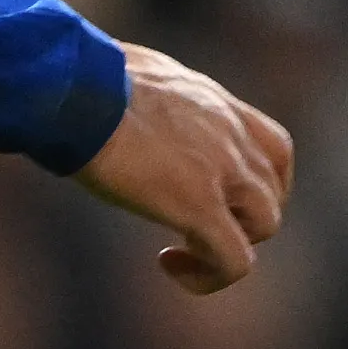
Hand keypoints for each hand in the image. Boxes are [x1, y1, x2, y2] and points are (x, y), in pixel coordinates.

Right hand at [73, 42, 295, 293]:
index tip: (209, 194)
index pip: (272, 146)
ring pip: (264, 225)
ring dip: (225, 247)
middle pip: (273, 191)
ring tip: (176, 255)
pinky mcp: (200, 206)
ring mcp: (223, 171)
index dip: (253, 182)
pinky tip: (169, 266)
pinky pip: (234, 260)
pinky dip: (210, 275)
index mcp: (214, 103)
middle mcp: (232, 134)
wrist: (74, 90)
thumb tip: (100, 89)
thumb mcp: (124, 73)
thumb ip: (135, 91)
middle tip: (189, 229)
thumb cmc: (76, 76)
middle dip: (239, 219)